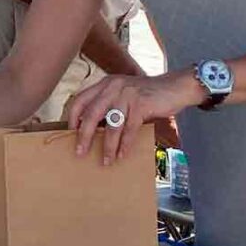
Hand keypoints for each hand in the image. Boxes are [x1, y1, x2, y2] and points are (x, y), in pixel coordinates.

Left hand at [66, 71, 201, 165]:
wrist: (176, 87)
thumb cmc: (147, 95)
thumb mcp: (123, 94)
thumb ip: (109, 105)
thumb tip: (92, 130)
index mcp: (105, 84)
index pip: (80, 99)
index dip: (73, 117)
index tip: (70, 132)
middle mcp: (112, 87)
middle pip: (90, 114)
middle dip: (83, 135)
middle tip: (80, 151)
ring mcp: (126, 95)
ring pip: (111, 125)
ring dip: (107, 146)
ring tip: (105, 160)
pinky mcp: (141, 104)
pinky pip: (129, 129)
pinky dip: (125, 144)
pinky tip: (122, 155)